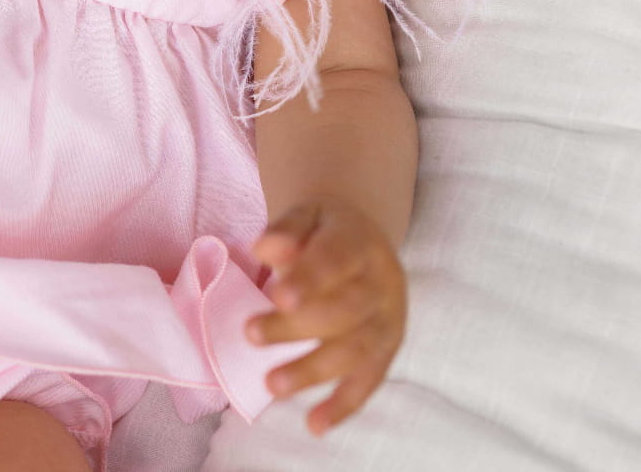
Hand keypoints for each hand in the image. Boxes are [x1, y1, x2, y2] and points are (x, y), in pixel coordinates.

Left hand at [247, 196, 406, 436]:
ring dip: (314, 371)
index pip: (337, 260)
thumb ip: (286, 229)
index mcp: (361, 242)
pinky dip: (343, 406)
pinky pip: (369, 381)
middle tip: (251, 333)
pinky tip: (315, 425)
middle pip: (345, 310)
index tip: (276, 296)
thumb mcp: (306, 214)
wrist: (362, 237)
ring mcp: (389, 321)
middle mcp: (382, 284)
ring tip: (272, 385)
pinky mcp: (386, 351)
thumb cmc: (323, 229)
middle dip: (298, 327)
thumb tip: (263, 247)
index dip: (310, 279)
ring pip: (356, 350)